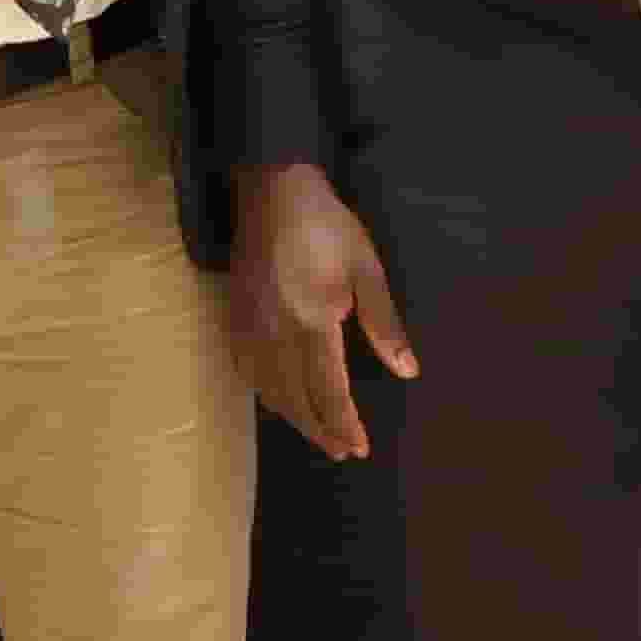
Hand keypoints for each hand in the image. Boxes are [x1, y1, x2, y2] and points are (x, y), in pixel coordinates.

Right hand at [231, 159, 416, 461]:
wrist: (271, 190)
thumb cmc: (327, 227)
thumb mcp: (367, 269)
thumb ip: (385, 324)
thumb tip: (407, 371)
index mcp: (314, 322)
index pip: (327, 390)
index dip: (343, 423)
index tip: (358, 448)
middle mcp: (276, 332)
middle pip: (294, 398)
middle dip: (318, 429)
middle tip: (340, 451)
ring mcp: (249, 325)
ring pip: (266, 388)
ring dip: (290, 416)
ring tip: (313, 431)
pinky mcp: (233, 315)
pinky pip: (243, 367)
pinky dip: (261, 391)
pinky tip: (272, 397)